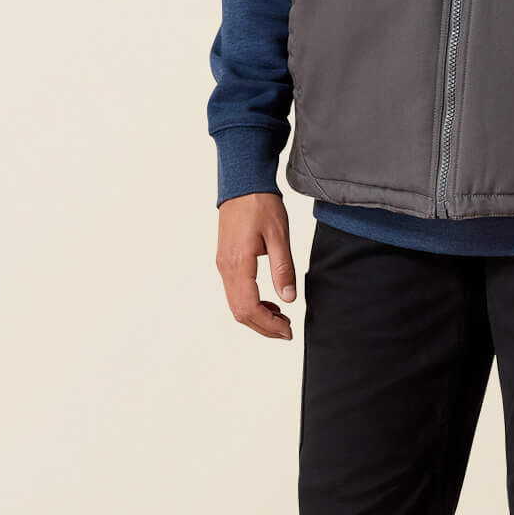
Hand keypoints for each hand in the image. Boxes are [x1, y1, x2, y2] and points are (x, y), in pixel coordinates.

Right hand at [216, 191, 297, 339]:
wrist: (242, 183)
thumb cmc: (261, 204)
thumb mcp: (279, 235)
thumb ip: (283, 269)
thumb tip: (289, 299)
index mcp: (238, 263)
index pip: (249, 307)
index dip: (269, 325)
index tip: (288, 330)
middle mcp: (226, 268)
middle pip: (240, 312)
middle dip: (263, 327)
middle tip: (287, 331)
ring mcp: (223, 265)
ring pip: (236, 304)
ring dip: (257, 317)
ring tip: (282, 318)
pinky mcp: (226, 261)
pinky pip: (235, 292)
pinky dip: (251, 304)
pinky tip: (270, 302)